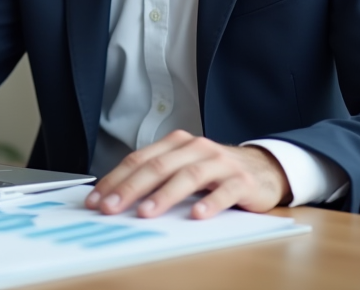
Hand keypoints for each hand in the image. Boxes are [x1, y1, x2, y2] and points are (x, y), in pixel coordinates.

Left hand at [86, 130, 290, 218]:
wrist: (262, 169)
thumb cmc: (215, 172)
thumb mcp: (183, 168)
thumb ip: (156, 178)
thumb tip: (116, 197)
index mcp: (176, 143)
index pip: (139, 159)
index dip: (115, 179)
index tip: (96, 199)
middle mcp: (196, 148)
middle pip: (158, 166)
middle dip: (131, 188)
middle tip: (111, 207)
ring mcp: (220, 163)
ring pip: (188, 176)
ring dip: (164, 195)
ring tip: (146, 212)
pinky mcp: (241, 180)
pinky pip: (224, 192)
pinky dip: (210, 203)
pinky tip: (197, 215)